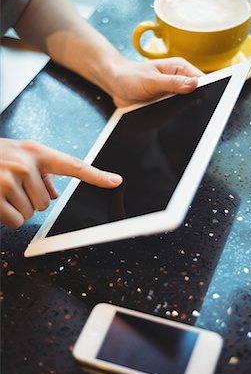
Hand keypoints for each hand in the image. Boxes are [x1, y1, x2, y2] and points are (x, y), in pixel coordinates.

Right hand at [0, 138, 121, 227]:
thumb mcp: (19, 157)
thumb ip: (40, 173)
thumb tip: (55, 193)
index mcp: (36, 152)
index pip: (73, 165)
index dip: (96, 175)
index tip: (116, 181)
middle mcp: (26, 163)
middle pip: (47, 202)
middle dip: (31, 200)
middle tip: (12, 188)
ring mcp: (10, 178)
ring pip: (32, 213)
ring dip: (17, 209)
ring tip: (2, 192)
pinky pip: (17, 221)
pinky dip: (8, 218)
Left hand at [108, 57, 203, 107]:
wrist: (115, 84)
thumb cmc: (130, 76)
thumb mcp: (152, 80)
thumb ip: (173, 83)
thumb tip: (194, 84)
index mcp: (180, 68)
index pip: (201, 79)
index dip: (205, 89)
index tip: (207, 100)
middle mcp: (179, 80)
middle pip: (196, 94)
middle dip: (194, 103)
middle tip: (185, 109)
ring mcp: (174, 93)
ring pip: (187, 105)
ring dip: (182, 111)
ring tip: (171, 111)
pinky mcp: (167, 103)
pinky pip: (176, 112)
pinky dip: (173, 116)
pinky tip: (167, 118)